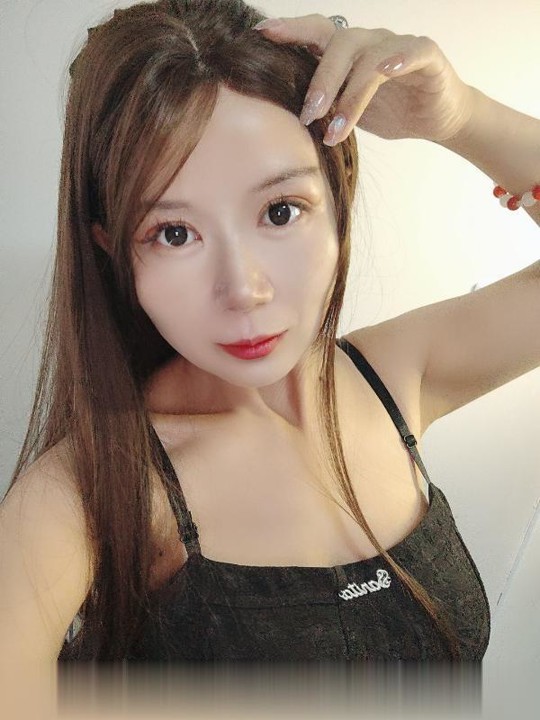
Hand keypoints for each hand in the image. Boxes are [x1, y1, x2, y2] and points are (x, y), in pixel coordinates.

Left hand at [254, 15, 475, 145]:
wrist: (437, 118)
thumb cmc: (390, 111)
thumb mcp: (349, 110)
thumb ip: (325, 105)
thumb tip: (285, 115)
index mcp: (348, 53)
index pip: (315, 33)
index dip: (290, 30)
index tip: (261, 34)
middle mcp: (370, 42)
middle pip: (338, 45)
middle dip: (320, 82)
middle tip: (308, 116)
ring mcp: (398, 46)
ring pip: (369, 58)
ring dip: (351, 95)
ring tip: (339, 129)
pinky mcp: (427, 55)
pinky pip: (411, 51)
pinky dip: (398, 59)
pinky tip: (385, 74)